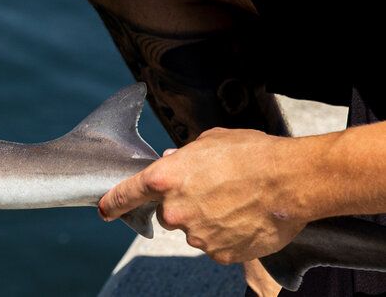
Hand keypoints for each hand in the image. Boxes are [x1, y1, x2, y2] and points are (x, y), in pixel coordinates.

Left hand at [98, 127, 307, 263]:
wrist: (291, 181)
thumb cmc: (252, 154)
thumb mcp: (209, 141)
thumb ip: (183, 156)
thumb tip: (172, 162)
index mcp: (164, 179)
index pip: (126, 194)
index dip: (113, 203)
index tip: (104, 210)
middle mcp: (174, 211)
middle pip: (168, 213)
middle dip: (185, 204)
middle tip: (215, 190)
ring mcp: (196, 236)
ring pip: (194, 229)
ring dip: (209, 219)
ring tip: (238, 201)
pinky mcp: (219, 253)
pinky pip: (216, 245)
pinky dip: (227, 235)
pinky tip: (245, 217)